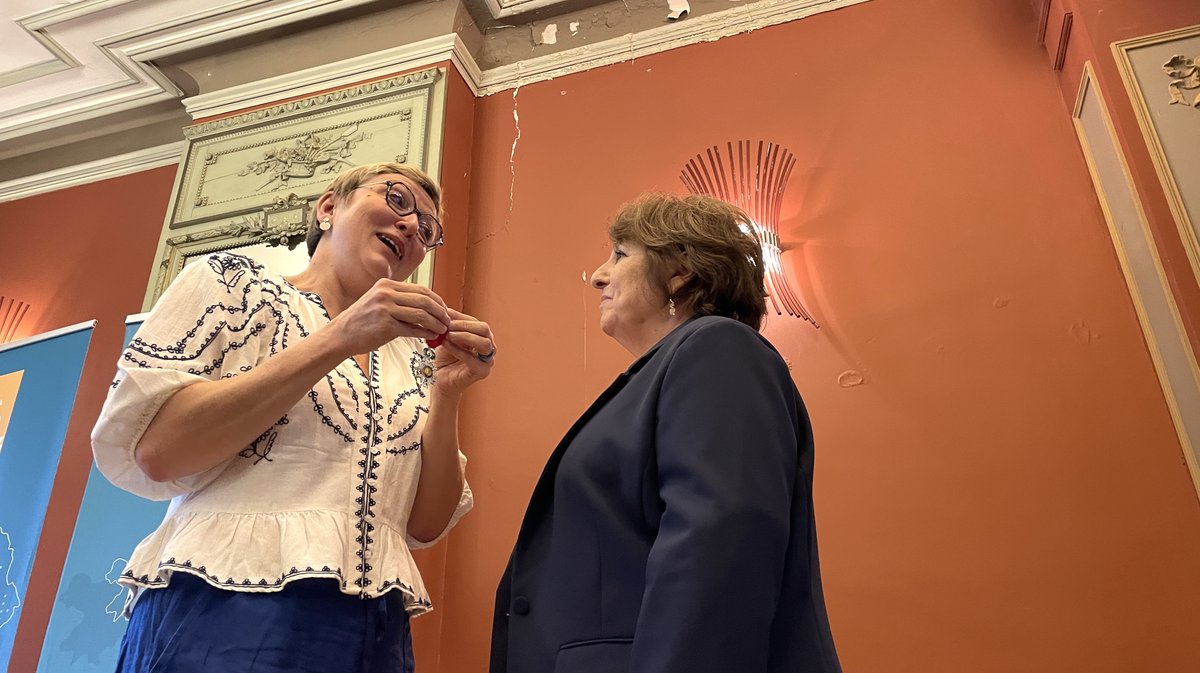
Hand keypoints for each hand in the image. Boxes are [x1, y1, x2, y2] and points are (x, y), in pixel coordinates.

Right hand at [326, 279, 450, 357]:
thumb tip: (427, 306)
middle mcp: (386, 293)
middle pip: (424, 300)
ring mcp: (385, 308)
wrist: (340, 335)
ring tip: (443, 330)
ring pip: (421, 314)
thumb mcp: (379, 302)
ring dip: (436, 323)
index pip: (421, 289)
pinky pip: (412, 329)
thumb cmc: (362, 321)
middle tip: (448, 321)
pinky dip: (425, 333)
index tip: (445, 309)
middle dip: (440, 311)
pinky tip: (432, 336)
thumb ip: (400, 301)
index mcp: (387, 285)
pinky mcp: (385, 325)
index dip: (437, 300)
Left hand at [430, 309, 495, 394]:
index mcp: (481, 337)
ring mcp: (487, 360)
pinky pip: (474, 360)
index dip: (461, 318)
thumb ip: (449, 325)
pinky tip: (447, 346)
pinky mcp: (482, 372)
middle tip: (448, 326)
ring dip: (465, 336)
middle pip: (485, 329)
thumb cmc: (445, 359)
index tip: (445, 316)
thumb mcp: (445, 337)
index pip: (477, 322)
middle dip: (465, 326)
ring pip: (485, 343)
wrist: (440, 379)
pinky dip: (459, 351)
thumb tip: (445, 308)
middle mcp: (488, 347)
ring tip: (448, 336)